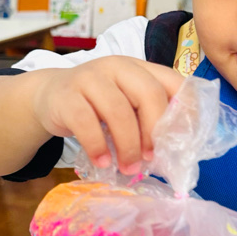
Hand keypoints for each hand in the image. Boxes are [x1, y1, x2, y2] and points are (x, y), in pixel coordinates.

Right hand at [34, 57, 183, 174]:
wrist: (50, 97)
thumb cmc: (97, 105)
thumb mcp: (126, 103)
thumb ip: (148, 117)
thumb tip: (174, 150)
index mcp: (139, 68)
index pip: (173, 81)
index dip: (187, 109)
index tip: (185, 139)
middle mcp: (117, 66)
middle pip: (148, 94)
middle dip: (154, 131)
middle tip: (152, 158)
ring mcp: (89, 78)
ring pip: (118, 111)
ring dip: (127, 146)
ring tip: (129, 168)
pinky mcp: (66, 96)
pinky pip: (86, 123)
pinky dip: (97, 147)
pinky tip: (102, 162)